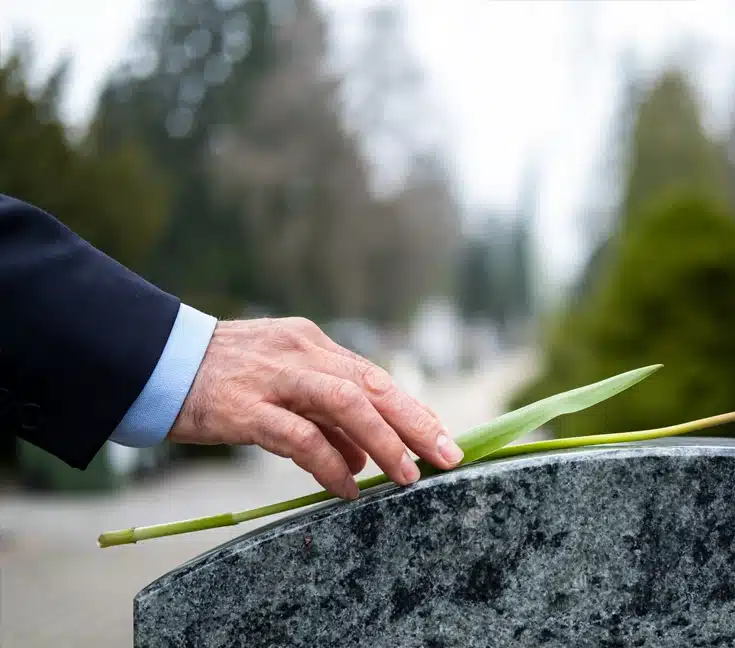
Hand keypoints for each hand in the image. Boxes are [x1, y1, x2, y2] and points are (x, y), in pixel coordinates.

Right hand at [167, 317, 463, 499]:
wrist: (154, 361)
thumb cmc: (221, 376)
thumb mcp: (280, 381)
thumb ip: (323, 415)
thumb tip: (365, 457)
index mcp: (312, 344)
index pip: (374, 376)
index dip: (412, 408)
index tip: (442, 435)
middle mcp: (301, 354)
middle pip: (372, 385)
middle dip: (416, 422)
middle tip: (447, 455)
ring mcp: (274, 378)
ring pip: (346, 405)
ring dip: (384, 441)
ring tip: (406, 476)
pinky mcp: (245, 408)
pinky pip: (301, 437)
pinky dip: (330, 464)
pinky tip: (347, 487)